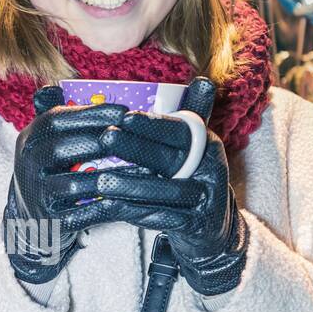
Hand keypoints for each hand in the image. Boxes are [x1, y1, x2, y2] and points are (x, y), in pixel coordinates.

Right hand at [3, 85, 135, 283]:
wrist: (34, 218)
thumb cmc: (51, 170)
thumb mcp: (46, 140)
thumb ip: (55, 113)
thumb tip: (57, 86)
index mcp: (29, 139)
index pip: (56, 119)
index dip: (91, 113)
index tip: (124, 110)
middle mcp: (27, 165)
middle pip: (62, 148)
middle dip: (101, 140)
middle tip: (134, 136)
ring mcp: (38, 194)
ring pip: (75, 182)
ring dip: (110, 174)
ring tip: (141, 167)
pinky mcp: (53, 220)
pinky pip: (85, 211)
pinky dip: (109, 202)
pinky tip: (131, 194)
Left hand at [93, 78, 249, 296]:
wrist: (212, 229)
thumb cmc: (189, 182)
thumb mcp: (187, 152)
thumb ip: (175, 125)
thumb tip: (191, 82)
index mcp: (207, 145)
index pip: (181, 131)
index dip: (153, 124)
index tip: (124, 117)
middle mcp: (211, 170)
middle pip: (172, 158)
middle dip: (136, 148)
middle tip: (106, 138)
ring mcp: (206, 200)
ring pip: (166, 191)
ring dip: (131, 185)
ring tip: (100, 181)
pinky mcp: (196, 226)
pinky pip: (162, 219)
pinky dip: (135, 213)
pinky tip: (110, 207)